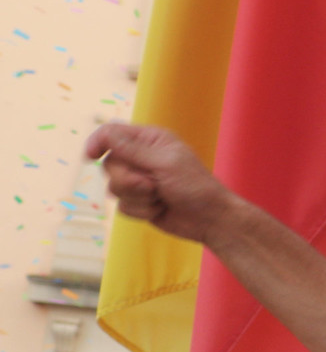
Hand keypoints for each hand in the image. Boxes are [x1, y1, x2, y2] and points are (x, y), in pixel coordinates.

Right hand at [83, 123, 238, 243]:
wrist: (209, 219)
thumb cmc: (195, 186)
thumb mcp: (165, 163)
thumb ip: (132, 149)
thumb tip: (105, 132)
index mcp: (150, 140)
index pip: (112, 133)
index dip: (98, 142)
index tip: (91, 155)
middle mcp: (141, 158)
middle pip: (109, 164)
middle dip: (128, 179)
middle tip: (152, 185)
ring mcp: (139, 181)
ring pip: (113, 188)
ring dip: (137, 197)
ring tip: (160, 197)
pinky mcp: (138, 201)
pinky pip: (122, 207)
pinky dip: (141, 210)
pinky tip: (160, 209)